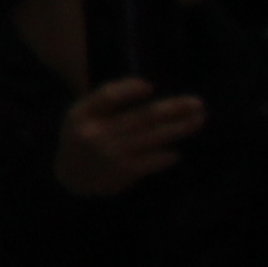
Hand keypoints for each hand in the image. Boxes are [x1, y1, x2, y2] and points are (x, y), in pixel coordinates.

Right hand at [49, 76, 205, 197]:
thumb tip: (148, 88)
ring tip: (198, 120)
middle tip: (197, 103)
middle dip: (174, 108)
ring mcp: (111, 153)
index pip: (108, 95)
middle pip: (143, 116)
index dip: (130, 89)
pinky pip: (153, 160)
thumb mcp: (81, 116)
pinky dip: (168, 156)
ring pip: (154, 136)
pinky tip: (177, 153)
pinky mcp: (123, 171)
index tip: (150, 86)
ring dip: (180, 128)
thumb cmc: (82, 139)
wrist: (69, 179)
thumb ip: (106, 101)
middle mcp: (96, 133)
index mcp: (83, 114)